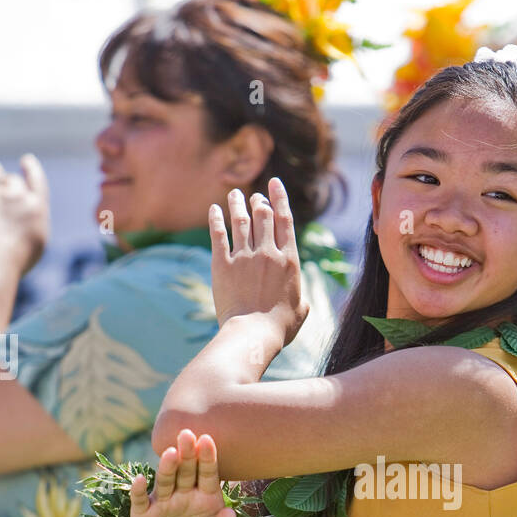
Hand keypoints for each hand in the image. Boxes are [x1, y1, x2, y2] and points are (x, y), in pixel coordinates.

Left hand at [0, 153, 49, 272]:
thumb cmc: (16, 260)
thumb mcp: (37, 243)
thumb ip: (33, 221)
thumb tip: (28, 211)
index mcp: (36, 207)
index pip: (36, 180)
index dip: (31, 168)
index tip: (27, 160)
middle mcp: (16, 195)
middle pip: (11, 180)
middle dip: (5, 179)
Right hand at [129, 430, 243, 516]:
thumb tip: (229, 513)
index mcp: (205, 495)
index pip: (208, 473)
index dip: (207, 457)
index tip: (207, 440)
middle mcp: (184, 493)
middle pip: (186, 470)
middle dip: (187, 453)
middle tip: (187, 434)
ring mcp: (163, 501)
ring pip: (165, 481)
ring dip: (167, 468)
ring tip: (170, 453)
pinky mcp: (144, 514)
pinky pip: (140, 501)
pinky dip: (138, 491)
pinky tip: (139, 480)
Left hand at [209, 177, 307, 340]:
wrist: (253, 333)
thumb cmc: (280, 327)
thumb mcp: (300, 311)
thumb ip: (301, 298)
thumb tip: (302, 301)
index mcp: (289, 260)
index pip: (284, 219)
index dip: (279, 198)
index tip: (274, 183)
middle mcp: (268, 253)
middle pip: (262, 216)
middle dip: (258, 201)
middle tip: (254, 196)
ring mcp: (244, 258)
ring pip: (240, 221)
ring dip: (237, 204)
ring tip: (234, 194)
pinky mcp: (222, 265)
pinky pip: (218, 235)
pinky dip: (215, 220)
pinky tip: (214, 209)